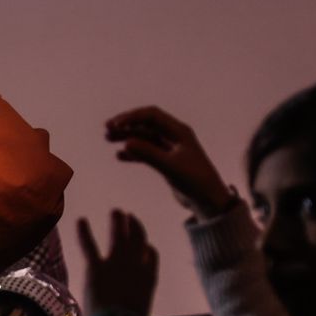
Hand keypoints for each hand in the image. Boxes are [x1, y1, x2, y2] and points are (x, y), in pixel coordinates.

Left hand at [76, 210, 158, 315]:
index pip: (151, 254)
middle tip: (127, 216)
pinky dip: (84, 232)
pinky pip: (89, 245)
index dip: (146, 245)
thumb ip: (135, 300)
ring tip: (116, 212)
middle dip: (133, 227)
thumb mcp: (138, 310)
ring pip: (118, 237)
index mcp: (149, 277)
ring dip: (117, 223)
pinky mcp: (96, 267)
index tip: (142, 241)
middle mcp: (136, 265)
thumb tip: (128, 308)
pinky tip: (81, 220)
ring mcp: (116, 264)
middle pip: (136, 240)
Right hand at [103, 106, 236, 218]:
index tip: (115, 125)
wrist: (208, 199)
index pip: (152, 115)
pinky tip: (120, 156)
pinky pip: (145, 152)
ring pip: (143, 137)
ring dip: (126, 136)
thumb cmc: (195, 181)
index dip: (132, 117)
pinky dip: (132, 152)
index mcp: (179, 131)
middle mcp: (173, 136)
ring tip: (108, 139)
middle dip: (126, 124)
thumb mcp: (171, 166)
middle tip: (106, 129)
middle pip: (145, 123)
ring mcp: (169, 148)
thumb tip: (126, 142)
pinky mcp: (166, 161)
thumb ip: (149, 154)